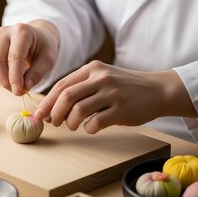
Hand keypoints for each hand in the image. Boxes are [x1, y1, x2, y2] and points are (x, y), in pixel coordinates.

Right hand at [0, 20, 59, 94]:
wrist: (36, 39)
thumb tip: (24, 87)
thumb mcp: (48, 60)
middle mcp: (4, 32)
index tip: (18, 92)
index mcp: (21, 32)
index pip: (14, 57)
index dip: (15, 77)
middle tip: (17, 91)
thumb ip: (37, 73)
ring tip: (10, 83)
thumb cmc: (43, 48)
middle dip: (5, 81)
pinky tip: (0, 77)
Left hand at [34, 60, 197, 133]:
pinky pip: (96, 122)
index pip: (61, 85)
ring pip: (78, 110)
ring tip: (72, 126)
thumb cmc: (125, 86)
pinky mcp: (122, 109)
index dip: (47, 101)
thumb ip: (80, 87)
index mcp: (92, 68)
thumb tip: (52, 106)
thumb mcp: (102, 77)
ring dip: (70, 122)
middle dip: (54, 112)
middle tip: (53, 123)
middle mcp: (101, 78)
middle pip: (66, 96)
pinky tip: (90, 128)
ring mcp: (112, 93)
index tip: (39, 114)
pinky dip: (88, 128)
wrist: (158, 90)